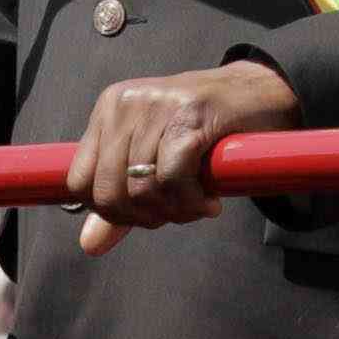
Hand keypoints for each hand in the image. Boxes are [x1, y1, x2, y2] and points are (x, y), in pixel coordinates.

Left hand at [71, 59, 292, 251]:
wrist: (259, 93)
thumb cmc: (205, 128)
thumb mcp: (154, 160)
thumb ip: (121, 201)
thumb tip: (89, 245)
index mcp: (108, 110)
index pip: (79, 182)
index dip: (111, 213)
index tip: (147, 213)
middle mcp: (126, 104)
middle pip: (107, 191)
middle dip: (143, 217)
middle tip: (176, 213)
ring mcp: (156, 106)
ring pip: (141, 189)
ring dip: (174, 212)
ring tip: (197, 205)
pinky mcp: (190, 115)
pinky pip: (173, 179)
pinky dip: (191, 202)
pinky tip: (209, 201)